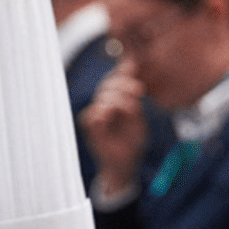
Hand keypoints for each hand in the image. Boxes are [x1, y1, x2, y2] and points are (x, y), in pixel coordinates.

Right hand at [80, 60, 147, 195]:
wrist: (126, 164)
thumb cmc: (132, 141)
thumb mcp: (137, 113)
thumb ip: (132, 93)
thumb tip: (129, 64)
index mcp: (113, 99)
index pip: (114, 77)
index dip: (123, 72)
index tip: (137, 75)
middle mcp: (102, 104)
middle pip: (108, 83)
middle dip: (125, 85)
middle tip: (139, 92)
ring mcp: (94, 114)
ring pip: (103, 96)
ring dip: (120, 100)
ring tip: (132, 111)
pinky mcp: (89, 126)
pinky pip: (95, 112)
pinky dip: (106, 112)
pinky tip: (113, 118)